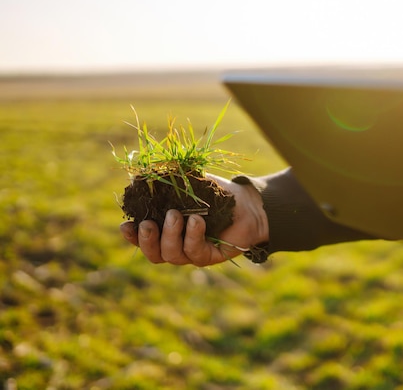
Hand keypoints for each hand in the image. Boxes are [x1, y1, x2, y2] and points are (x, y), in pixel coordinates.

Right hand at [119, 175, 268, 265]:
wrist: (247, 202)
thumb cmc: (216, 193)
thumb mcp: (190, 183)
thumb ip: (168, 182)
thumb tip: (143, 174)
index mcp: (165, 229)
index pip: (142, 239)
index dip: (132, 236)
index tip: (127, 225)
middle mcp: (176, 244)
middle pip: (154, 254)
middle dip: (147, 240)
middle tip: (150, 224)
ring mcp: (192, 253)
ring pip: (171, 255)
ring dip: (170, 235)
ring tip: (177, 215)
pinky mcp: (209, 257)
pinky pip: (194, 252)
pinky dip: (192, 236)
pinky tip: (196, 221)